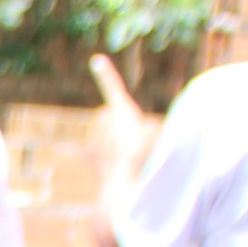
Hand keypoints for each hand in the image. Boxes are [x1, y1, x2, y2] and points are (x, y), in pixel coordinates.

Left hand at [89, 53, 154, 182]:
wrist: (122, 186)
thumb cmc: (144, 158)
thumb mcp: (158, 136)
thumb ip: (152, 128)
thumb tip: (144, 132)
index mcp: (121, 111)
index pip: (112, 87)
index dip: (106, 74)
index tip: (96, 60)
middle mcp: (103, 120)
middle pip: (115, 118)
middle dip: (123, 127)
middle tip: (135, 144)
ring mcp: (94, 136)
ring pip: (109, 137)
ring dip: (117, 145)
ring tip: (128, 158)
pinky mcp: (88, 154)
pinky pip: (98, 152)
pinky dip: (105, 158)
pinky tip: (113, 164)